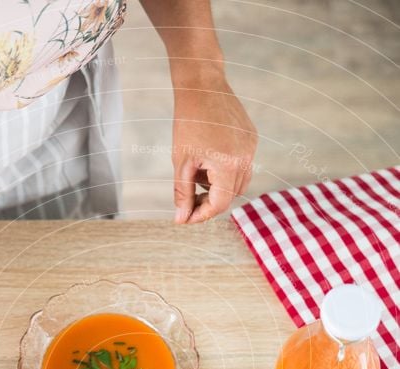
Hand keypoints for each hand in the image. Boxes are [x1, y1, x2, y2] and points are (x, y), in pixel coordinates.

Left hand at [172, 70, 256, 223]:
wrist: (202, 84)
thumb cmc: (188, 122)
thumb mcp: (181, 162)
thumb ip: (183, 193)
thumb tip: (181, 219)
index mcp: (228, 165)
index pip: (219, 204)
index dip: (201, 215)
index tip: (186, 218)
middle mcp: (245, 158)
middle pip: (230, 196)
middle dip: (209, 202)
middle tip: (189, 200)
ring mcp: (251, 147)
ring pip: (238, 182)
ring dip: (218, 187)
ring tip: (197, 176)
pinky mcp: (251, 138)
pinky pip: (242, 165)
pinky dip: (225, 171)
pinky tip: (208, 159)